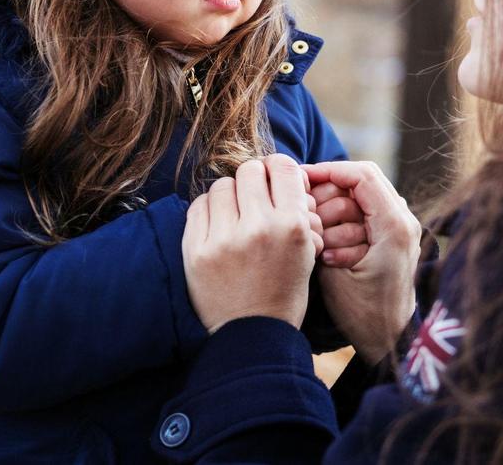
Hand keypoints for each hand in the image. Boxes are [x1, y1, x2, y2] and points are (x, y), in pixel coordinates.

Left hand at [182, 155, 317, 332]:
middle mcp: (258, 227)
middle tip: (253, 197)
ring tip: (234, 215)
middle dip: (253, 180)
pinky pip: (198, 205)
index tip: (273, 179)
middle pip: (250, 170)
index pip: (283, 167)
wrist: (252, 335)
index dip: (277, 169)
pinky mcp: (196, 250)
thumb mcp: (306, 250)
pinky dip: (208, 210)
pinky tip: (217, 225)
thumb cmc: (283, 290)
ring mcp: (223, 239)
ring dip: (230, 195)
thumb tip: (282, 172)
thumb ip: (297, 210)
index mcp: (292, 226)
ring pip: (222, 185)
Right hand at [302, 161, 420, 363]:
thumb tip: (304, 201)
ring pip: (360, 196)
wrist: (390, 342)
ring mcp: (401, 226)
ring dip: (335, 210)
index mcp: (394, 225)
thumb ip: (322, 231)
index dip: (327, 171)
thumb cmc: (362, 313)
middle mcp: (404, 219)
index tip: (300, 179)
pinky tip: (329, 244)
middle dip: (328, 194)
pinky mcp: (393, 235)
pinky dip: (343, 221)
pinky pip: (365, 212)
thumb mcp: (333, 272)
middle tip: (306, 215)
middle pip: (360, 181)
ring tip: (319, 238)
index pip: (360, 175)